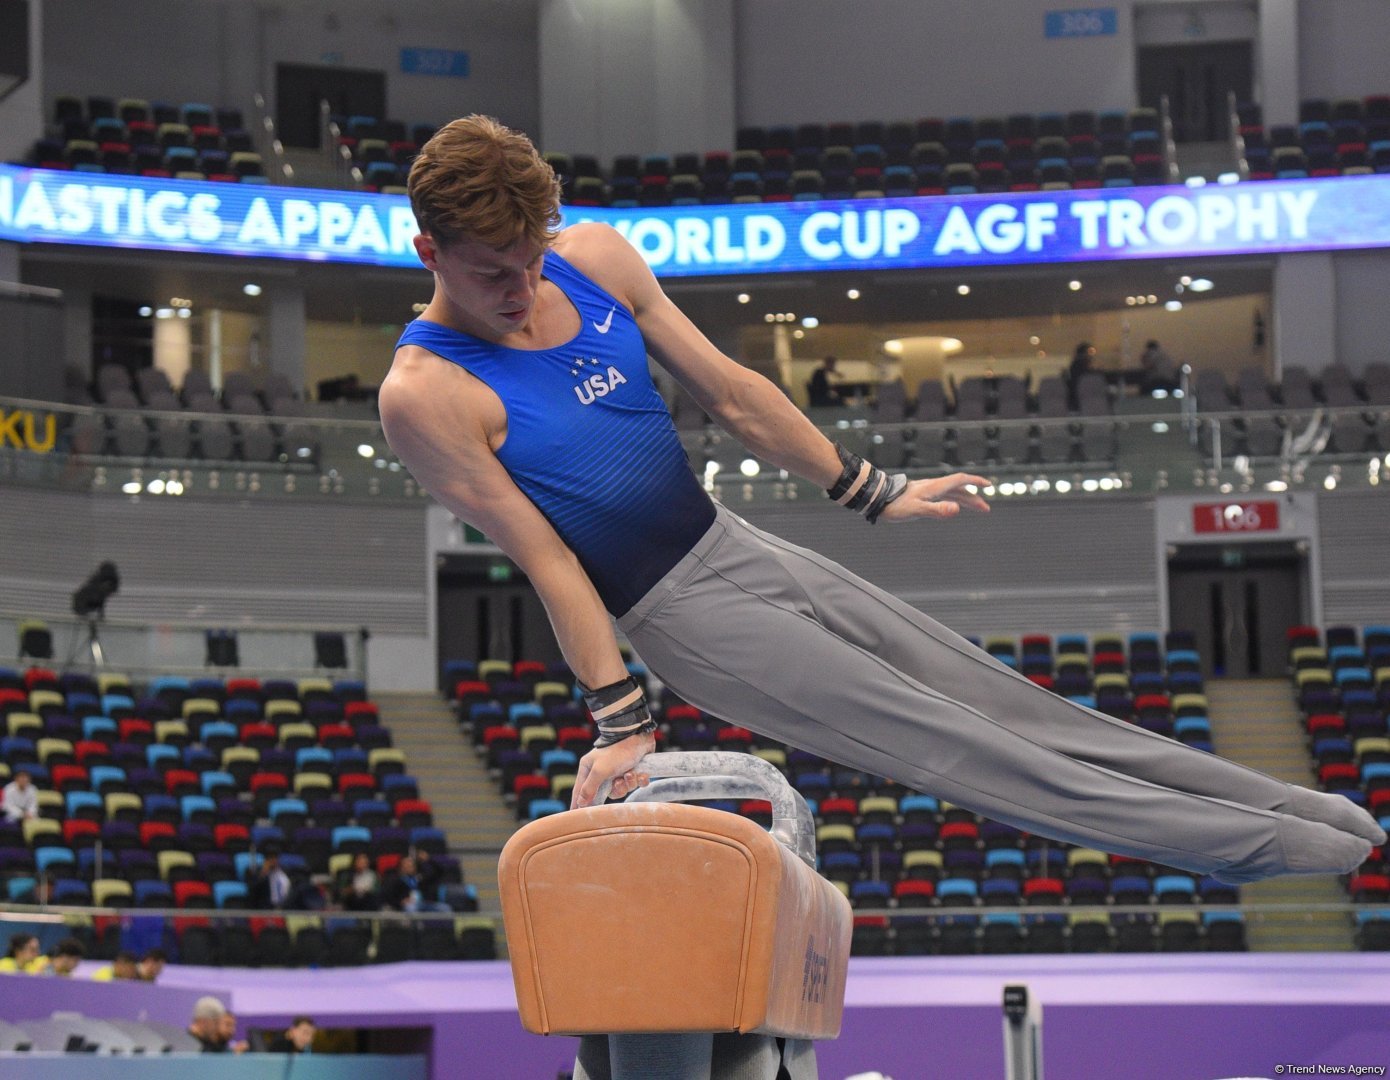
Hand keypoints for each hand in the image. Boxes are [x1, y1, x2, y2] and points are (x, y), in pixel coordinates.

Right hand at [571, 731, 656, 808]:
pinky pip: (636, 783)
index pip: (580, 791)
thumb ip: (589, 788)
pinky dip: (639, 779)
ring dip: (629, 782)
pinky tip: (641, 772)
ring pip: (623, 788)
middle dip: (617, 789)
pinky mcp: (632, 769)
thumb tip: (580, 803)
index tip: (576, 817)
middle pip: (607, 793)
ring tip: (630, 772)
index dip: (578, 804)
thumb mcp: (600, 771)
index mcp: (589, 768)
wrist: (639, 736)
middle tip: (619, 782)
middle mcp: (602, 770)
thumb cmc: (617, 751)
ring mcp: (618, 770)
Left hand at [876, 472, 990, 521]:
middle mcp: (934, 487)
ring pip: (952, 493)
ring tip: (977, 509)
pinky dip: (954, 501)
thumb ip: (937, 510)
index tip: (988, 485)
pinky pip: (943, 497)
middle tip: (986, 509)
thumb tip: (956, 510)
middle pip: (959, 489)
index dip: (975, 482)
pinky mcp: (922, 496)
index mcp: (935, 487)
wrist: (878, 500)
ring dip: (966, 500)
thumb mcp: (918, 510)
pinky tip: (954, 507)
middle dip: (974, 497)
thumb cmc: (896, 506)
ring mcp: (928, 491)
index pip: (960, 480)